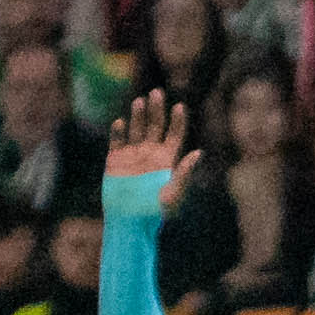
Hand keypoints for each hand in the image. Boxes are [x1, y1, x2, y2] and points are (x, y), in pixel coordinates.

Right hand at [103, 90, 192, 212]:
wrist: (130, 222)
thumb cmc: (155, 212)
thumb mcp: (173, 194)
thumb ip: (184, 174)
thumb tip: (198, 153)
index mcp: (167, 160)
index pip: (174, 135)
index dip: (177, 121)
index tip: (179, 106)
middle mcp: (151, 154)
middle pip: (155, 126)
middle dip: (156, 110)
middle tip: (157, 92)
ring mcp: (133, 155)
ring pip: (136, 129)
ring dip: (138, 115)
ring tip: (140, 101)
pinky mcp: (115, 160)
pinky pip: (117, 141)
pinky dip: (119, 132)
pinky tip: (121, 123)